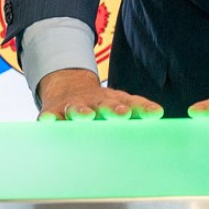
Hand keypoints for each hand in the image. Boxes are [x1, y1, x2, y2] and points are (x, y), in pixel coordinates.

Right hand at [37, 69, 163, 120]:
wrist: (68, 87)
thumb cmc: (100, 105)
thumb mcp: (119, 104)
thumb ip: (139, 110)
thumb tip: (160, 114)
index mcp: (115, 101)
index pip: (133, 103)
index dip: (144, 108)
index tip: (156, 113)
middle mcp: (95, 102)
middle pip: (105, 104)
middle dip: (114, 109)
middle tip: (122, 114)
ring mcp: (74, 106)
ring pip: (78, 108)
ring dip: (82, 112)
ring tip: (86, 116)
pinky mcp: (53, 111)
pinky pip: (51, 115)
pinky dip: (50, 118)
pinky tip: (49, 121)